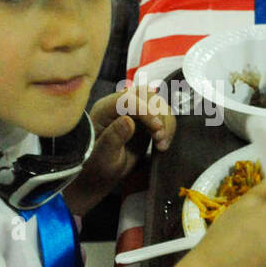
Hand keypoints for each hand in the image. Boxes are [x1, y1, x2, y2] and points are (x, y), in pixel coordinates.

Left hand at [64, 87, 176, 214]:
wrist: (101, 172)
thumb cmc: (98, 165)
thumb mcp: (103, 157)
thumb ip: (113, 138)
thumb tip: (128, 121)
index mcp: (104, 110)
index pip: (127, 99)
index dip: (146, 111)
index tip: (157, 129)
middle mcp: (118, 105)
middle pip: (146, 95)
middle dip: (158, 115)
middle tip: (160, 139)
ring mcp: (132, 110)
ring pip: (157, 102)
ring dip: (166, 122)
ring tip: (161, 145)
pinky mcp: (144, 119)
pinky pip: (162, 114)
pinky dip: (168, 127)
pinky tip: (162, 144)